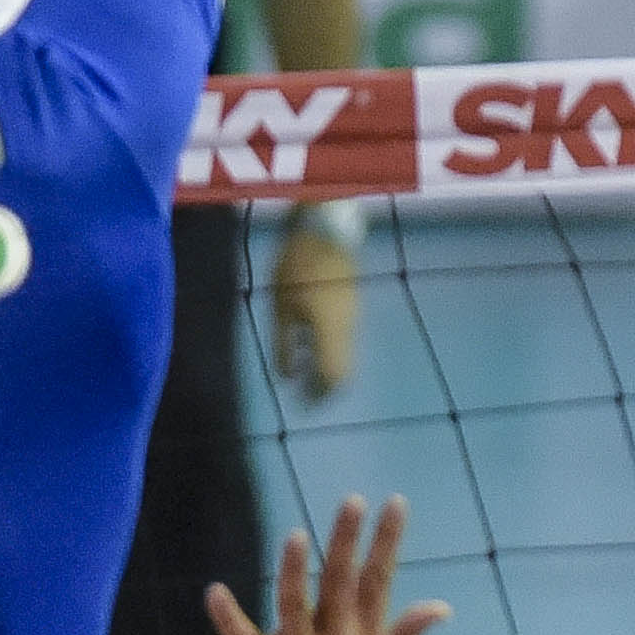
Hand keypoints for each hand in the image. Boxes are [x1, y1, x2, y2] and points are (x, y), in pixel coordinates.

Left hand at [210, 496, 450, 634]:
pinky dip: (227, 618)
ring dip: (293, 572)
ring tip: (294, 537)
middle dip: (347, 541)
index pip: (379, 582)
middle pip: (341, 584)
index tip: (394, 503)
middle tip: (351, 500)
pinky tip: (214, 592)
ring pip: (294, 608)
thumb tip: (441, 606)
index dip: (386, 541)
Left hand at [272, 223, 359, 399]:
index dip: (319, 396)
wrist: (326, 229)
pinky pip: (344, 339)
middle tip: (304, 394)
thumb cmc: (297, 266)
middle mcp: (348, 329)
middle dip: (324, 388)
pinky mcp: (352, 306)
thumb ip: (284, 345)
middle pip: (344, 372)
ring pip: (345, 356)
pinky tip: (309, 343)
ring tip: (302, 370)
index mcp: (330, 331)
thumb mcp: (280, 307)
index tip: (303, 405)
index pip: (333, 377)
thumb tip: (287, 378)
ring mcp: (353, 316)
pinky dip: (330, 351)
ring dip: (327, 369)